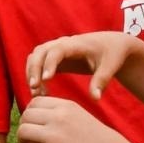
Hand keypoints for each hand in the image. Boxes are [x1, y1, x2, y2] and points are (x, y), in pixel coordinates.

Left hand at [17, 95, 133, 142]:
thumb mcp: (84, 119)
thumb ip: (64, 116)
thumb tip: (41, 119)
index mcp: (68, 107)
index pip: (36, 102)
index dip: (32, 112)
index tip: (35, 123)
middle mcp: (58, 118)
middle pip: (26, 115)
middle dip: (25, 125)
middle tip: (29, 135)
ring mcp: (53, 136)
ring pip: (22, 130)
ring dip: (22, 138)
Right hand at [26, 32, 140, 98]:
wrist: (112, 44)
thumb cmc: (112, 53)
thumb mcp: (110, 66)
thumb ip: (102, 81)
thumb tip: (95, 99)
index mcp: (76, 44)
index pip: (57, 50)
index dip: (49, 63)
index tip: (46, 80)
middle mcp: (62, 44)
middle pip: (39, 52)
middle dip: (34, 69)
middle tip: (35, 89)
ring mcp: (57, 50)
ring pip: (35, 57)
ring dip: (31, 73)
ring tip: (37, 94)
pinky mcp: (55, 58)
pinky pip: (39, 64)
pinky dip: (35, 76)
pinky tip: (41, 93)